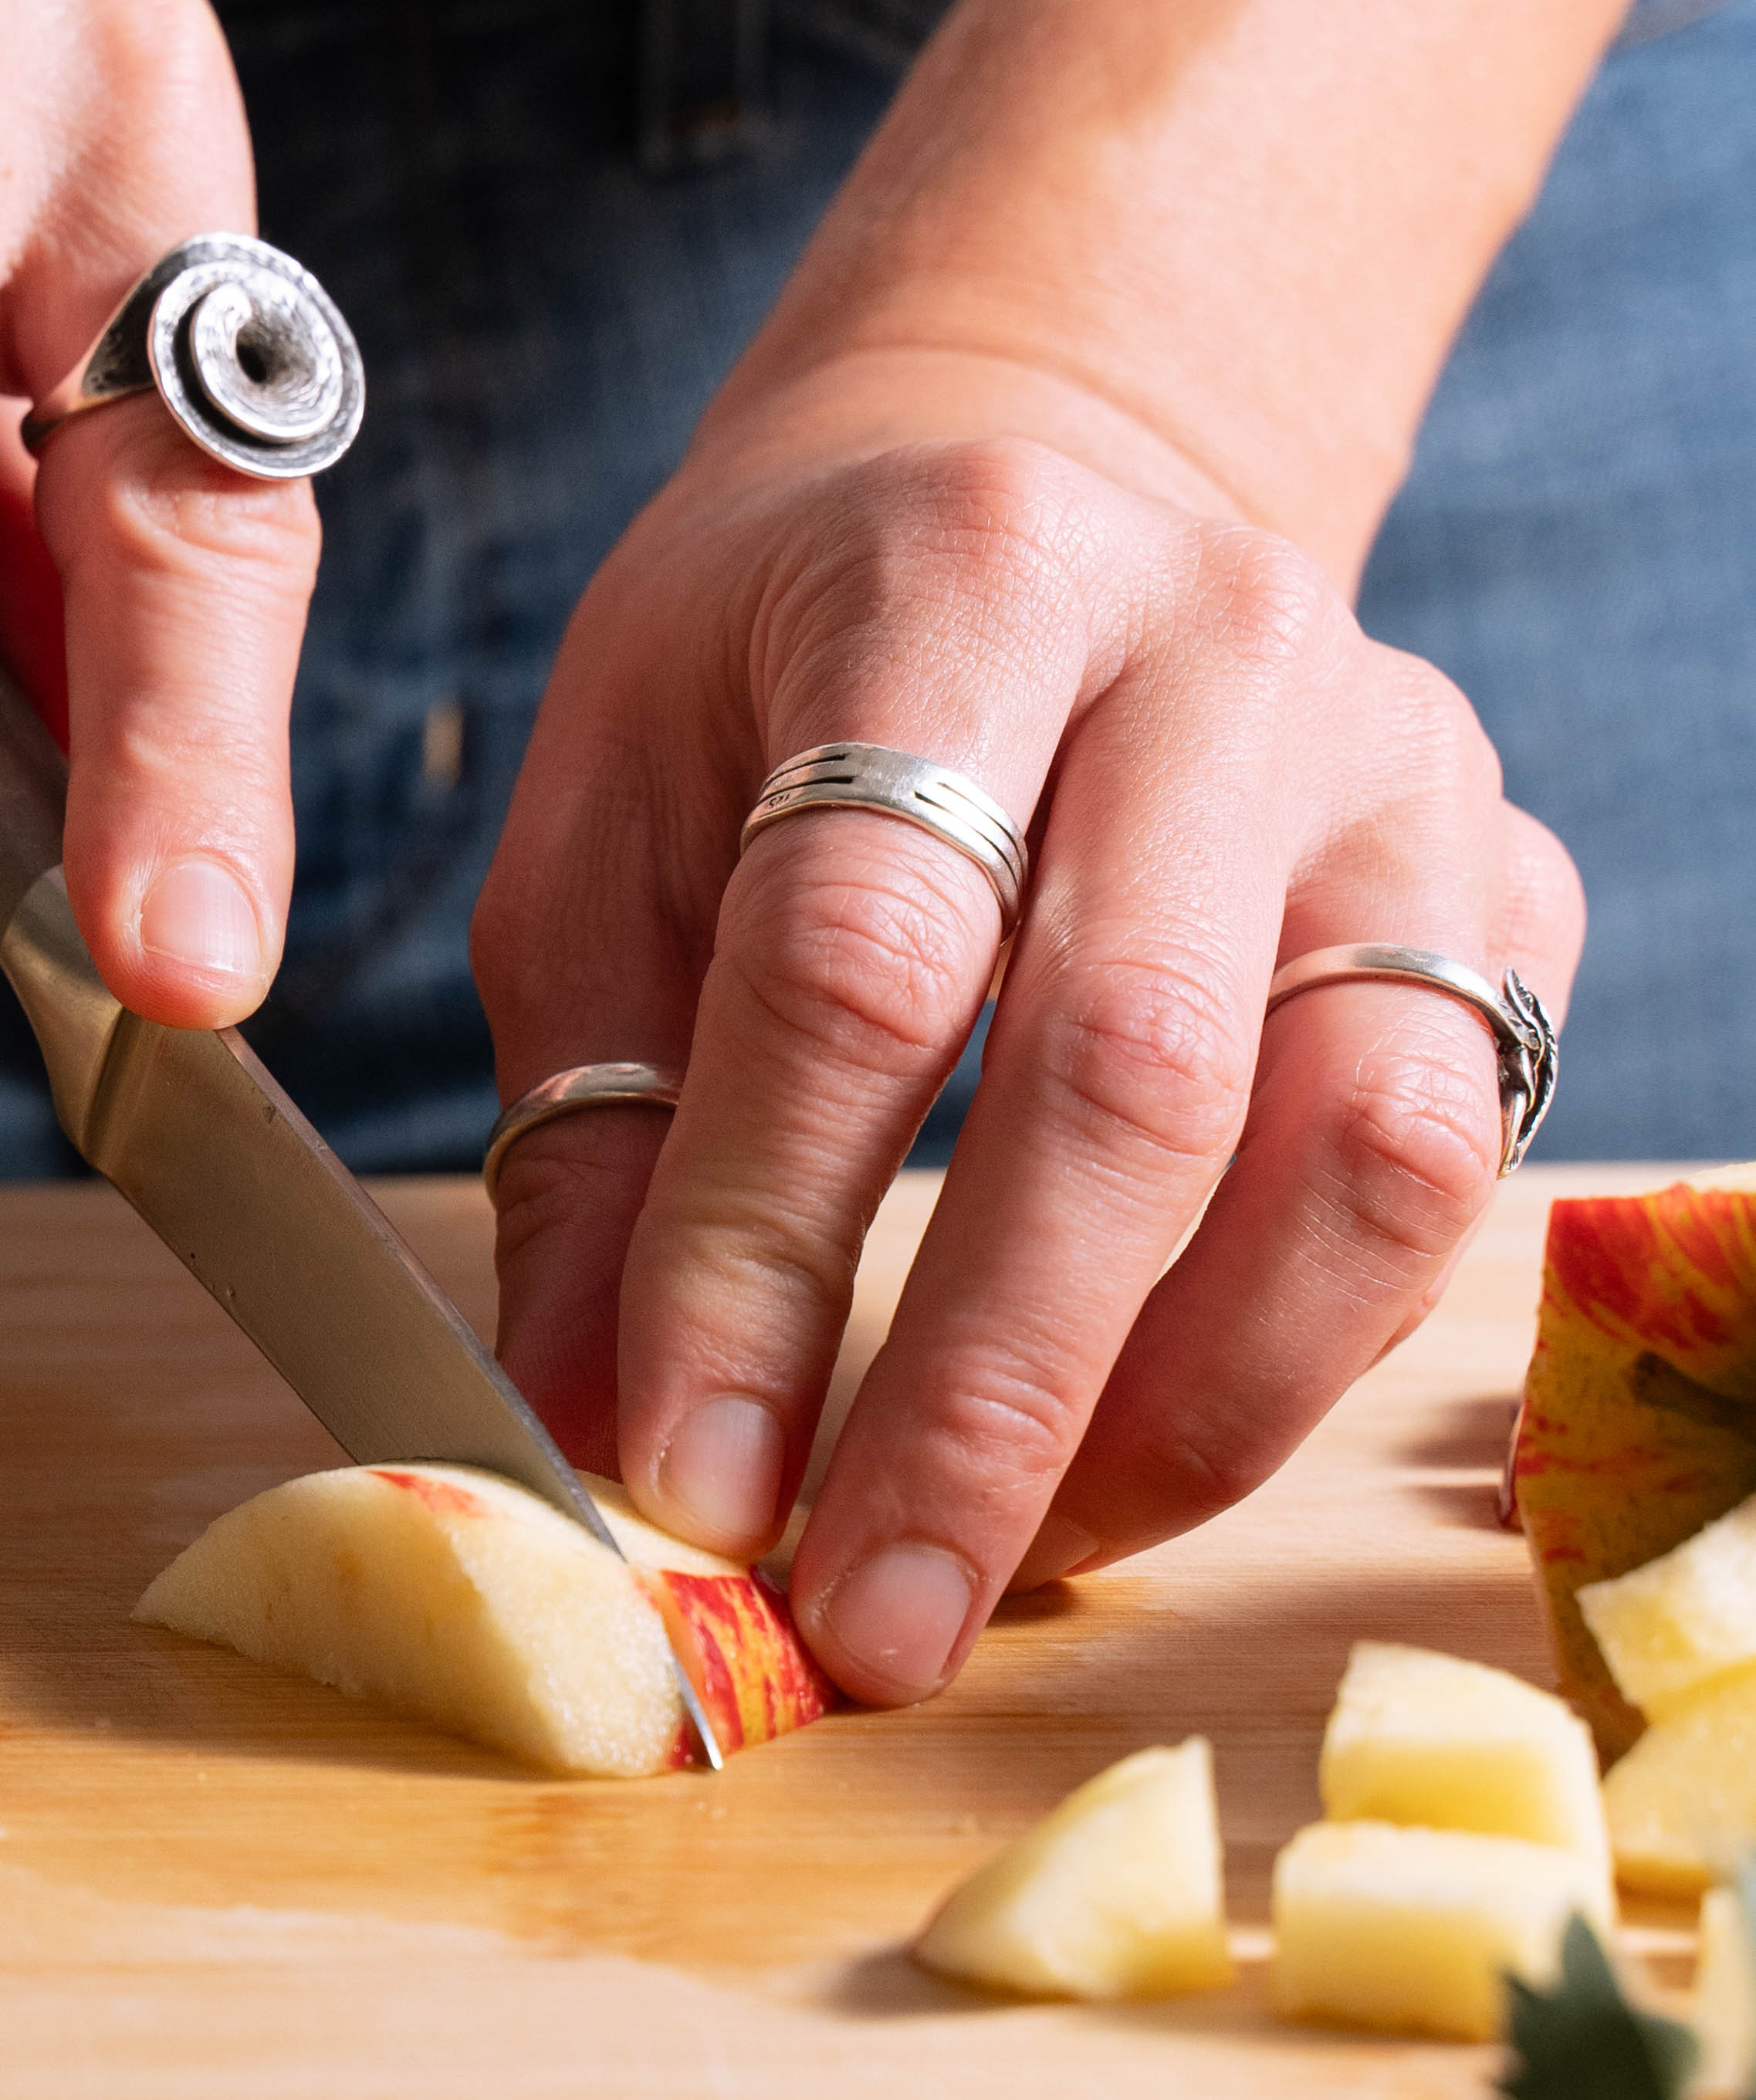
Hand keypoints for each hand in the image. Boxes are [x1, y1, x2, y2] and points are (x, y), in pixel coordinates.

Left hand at [473, 355, 1583, 1702]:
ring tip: (1014, 1558)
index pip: (861, 959)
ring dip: (1186, 1409)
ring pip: (1362, 1147)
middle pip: (1134, 1071)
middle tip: (870, 1614)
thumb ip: (594, 1126)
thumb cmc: (775, 676)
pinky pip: (1449, 1170)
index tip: (688, 1480)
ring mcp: (1404, 771)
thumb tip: (586, 1432)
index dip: (767, 1249)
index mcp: (956, 579)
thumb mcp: (604, 831)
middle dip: (988, 1393)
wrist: (1020, 485)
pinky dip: (1298, 1350)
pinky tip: (1139, 1437)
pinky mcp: (1514, 883)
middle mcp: (1223, 651)